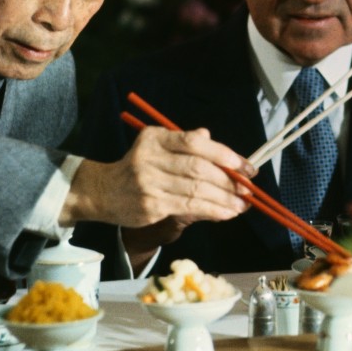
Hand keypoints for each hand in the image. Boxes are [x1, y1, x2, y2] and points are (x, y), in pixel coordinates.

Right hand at [61, 126, 254, 228]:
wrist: (103, 191)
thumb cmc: (138, 167)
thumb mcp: (157, 147)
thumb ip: (184, 142)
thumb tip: (210, 137)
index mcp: (156, 138)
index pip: (195, 143)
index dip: (224, 154)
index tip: (245, 166)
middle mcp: (151, 158)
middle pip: (198, 168)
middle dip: (228, 180)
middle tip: (247, 188)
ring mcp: (149, 183)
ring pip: (196, 190)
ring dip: (224, 199)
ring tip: (241, 204)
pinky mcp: (151, 205)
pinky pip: (188, 207)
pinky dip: (211, 210)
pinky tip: (225, 213)